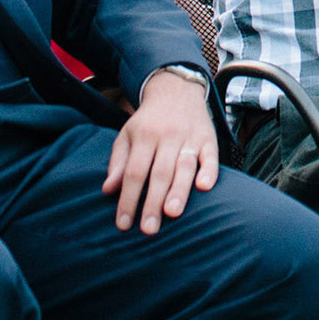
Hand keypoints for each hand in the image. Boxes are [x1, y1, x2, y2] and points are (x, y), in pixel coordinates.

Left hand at [103, 70, 217, 233]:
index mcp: (144, 136)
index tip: (123, 224)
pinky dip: (209, 171)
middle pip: (159, 173)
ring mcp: (190, 137)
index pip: (134, 172)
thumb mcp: (127, 135)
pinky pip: (211, 156)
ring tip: (173, 213)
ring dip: (179, 190)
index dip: (128, 199)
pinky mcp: (209, 138)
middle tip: (148, 229)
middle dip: (153, 202)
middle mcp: (167, 136)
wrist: (176, 90)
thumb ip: (118, 162)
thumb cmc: (148, 121)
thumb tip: (108, 190)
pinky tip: (204, 187)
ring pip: (185, 166)